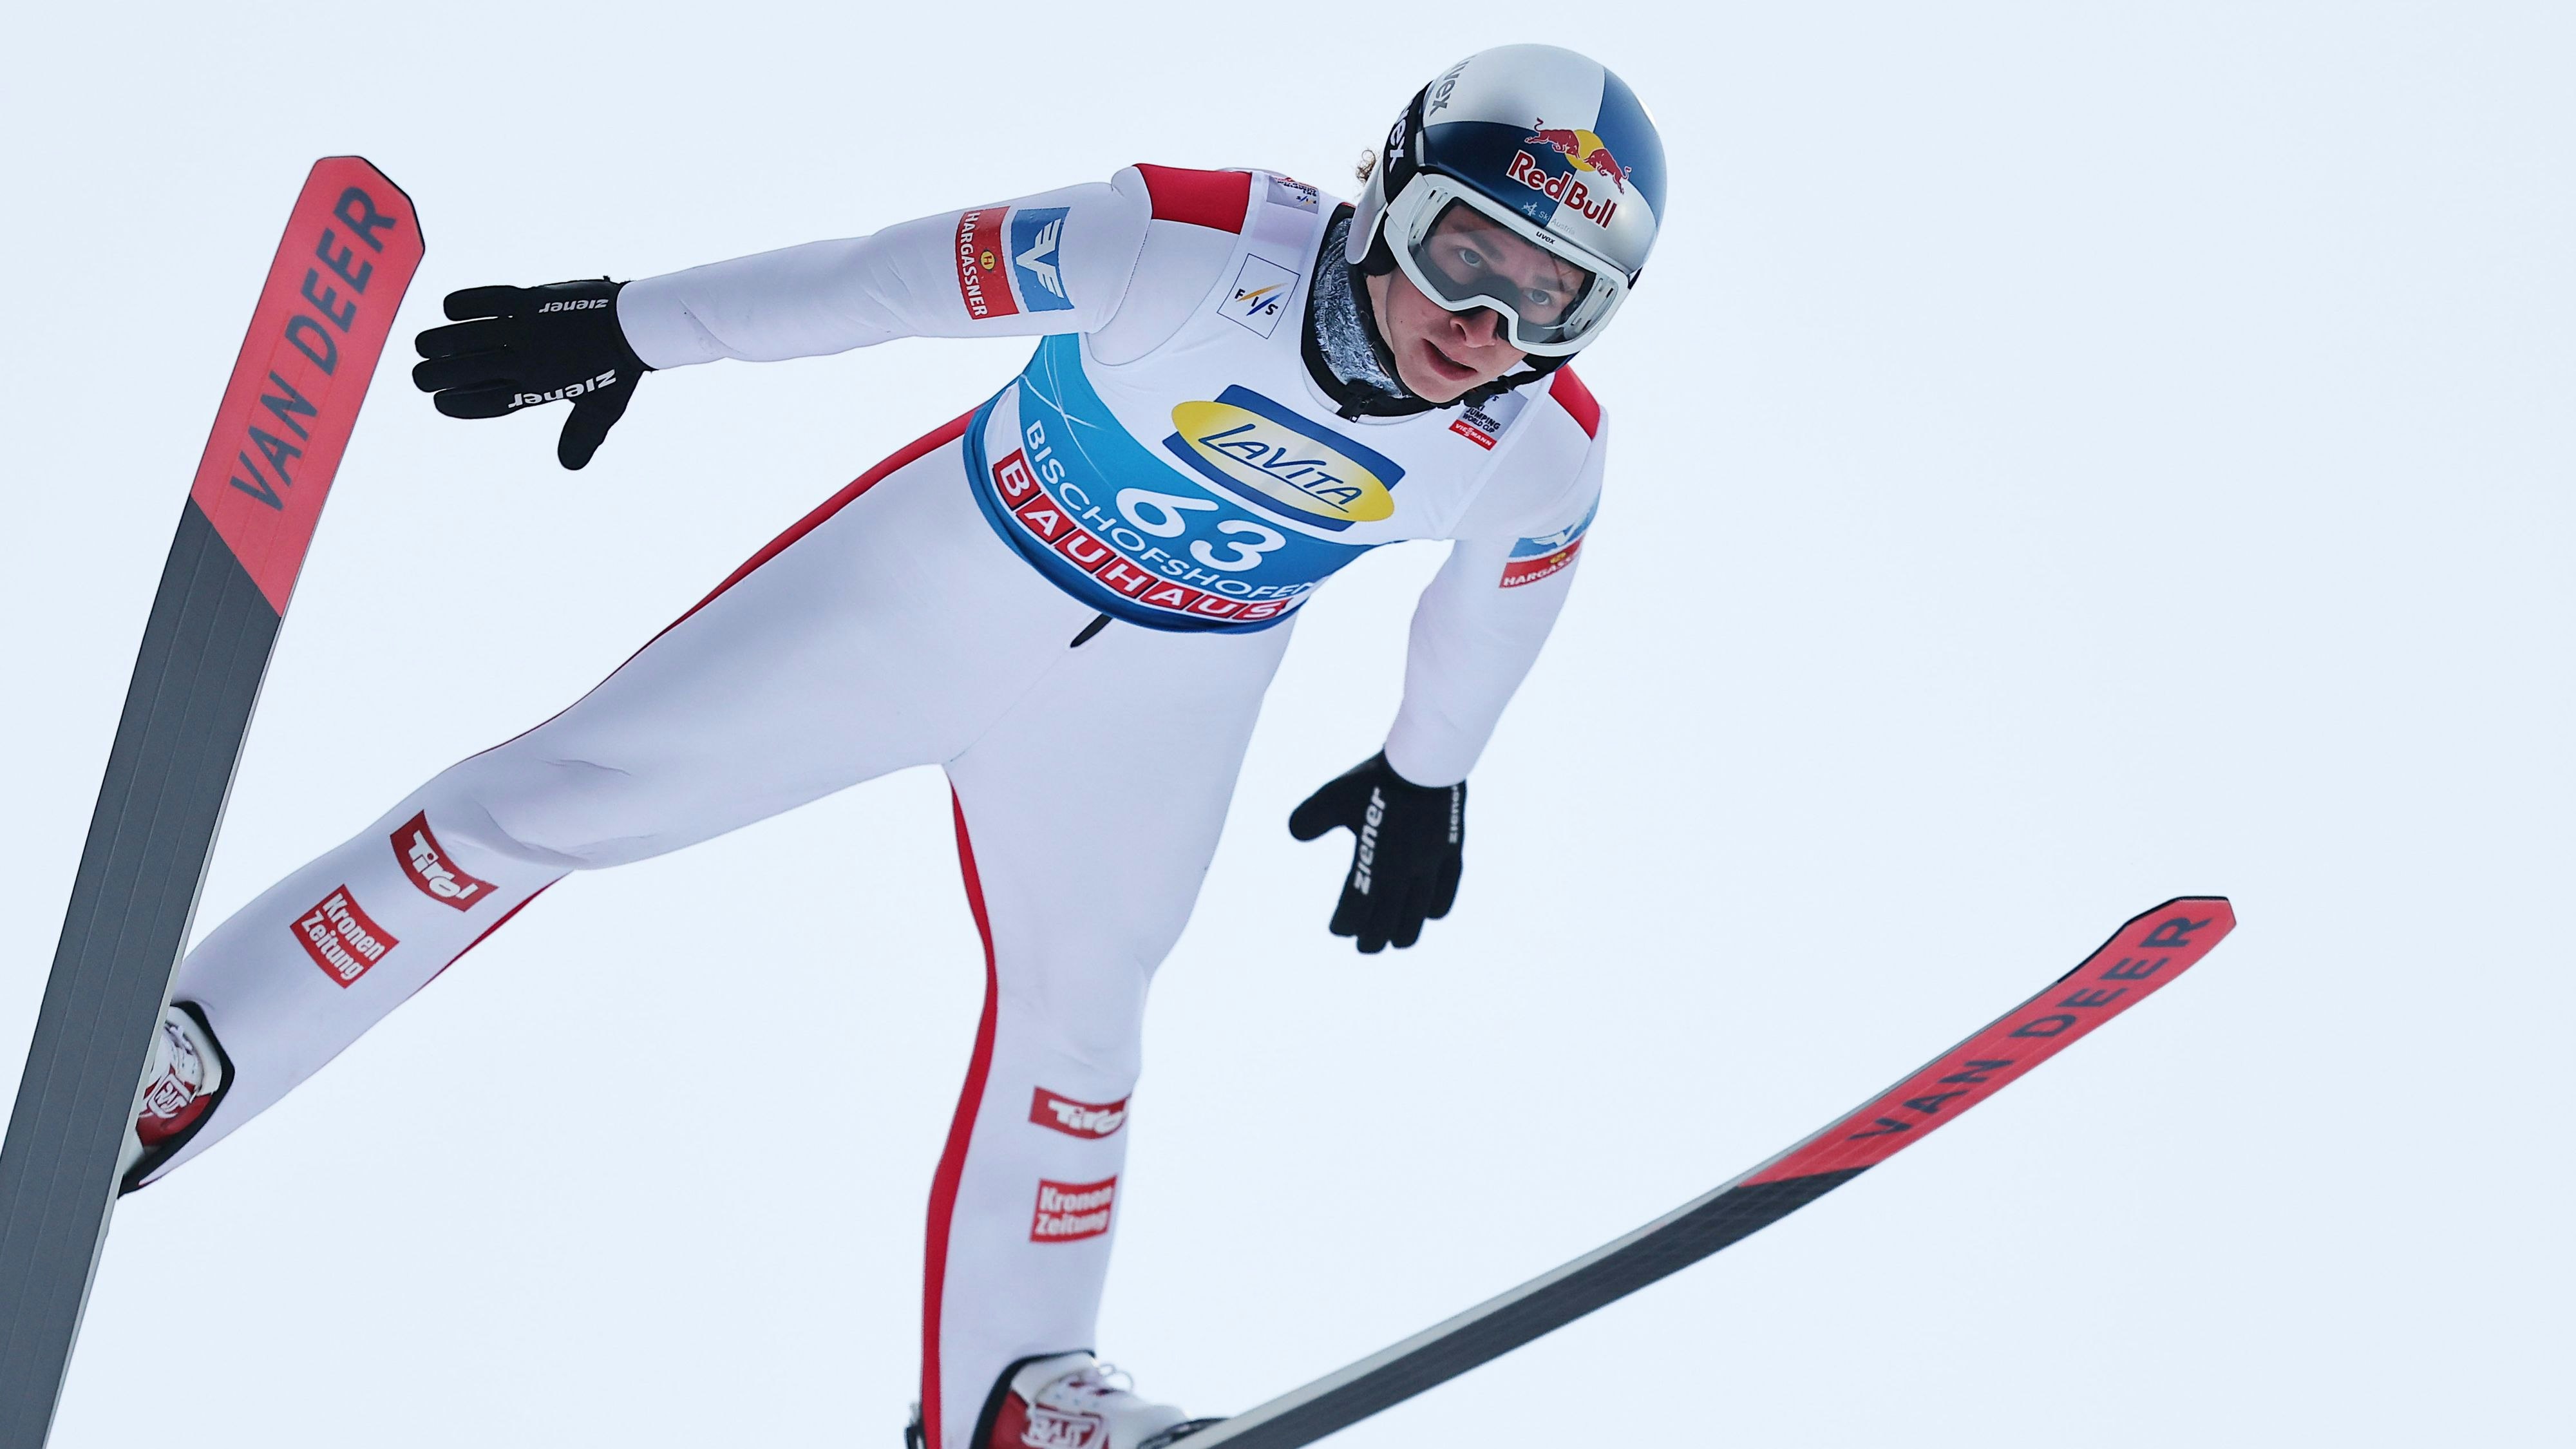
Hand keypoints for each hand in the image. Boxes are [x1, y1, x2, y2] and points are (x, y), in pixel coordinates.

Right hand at [412, 279, 649, 469]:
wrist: (637, 325)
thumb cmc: (617, 369)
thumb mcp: (602, 409)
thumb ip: (581, 435)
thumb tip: (570, 466)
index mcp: (541, 388)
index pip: (491, 402)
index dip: (461, 403)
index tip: (440, 402)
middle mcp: (530, 360)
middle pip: (471, 370)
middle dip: (437, 375)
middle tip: (419, 376)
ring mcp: (529, 329)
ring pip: (473, 335)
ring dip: (442, 341)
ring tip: (421, 346)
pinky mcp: (533, 301)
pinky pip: (491, 299)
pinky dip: (467, 303)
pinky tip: (448, 309)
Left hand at [1288, 753, 1464, 952]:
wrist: (1425, 759)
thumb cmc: (1374, 778)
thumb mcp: (1333, 795)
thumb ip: (1309, 818)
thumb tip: (1295, 835)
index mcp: (1375, 861)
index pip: (1356, 909)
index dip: (1345, 924)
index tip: (1338, 930)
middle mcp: (1405, 871)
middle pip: (1387, 924)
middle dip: (1372, 940)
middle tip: (1364, 946)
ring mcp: (1432, 866)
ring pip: (1418, 918)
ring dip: (1403, 934)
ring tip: (1394, 939)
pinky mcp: (1452, 856)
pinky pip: (1443, 898)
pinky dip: (1432, 912)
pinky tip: (1425, 913)